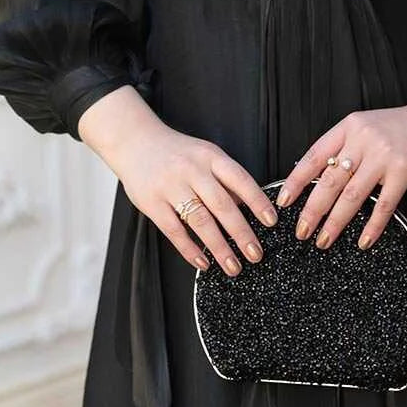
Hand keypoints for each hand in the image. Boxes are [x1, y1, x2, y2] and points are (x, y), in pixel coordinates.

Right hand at [78, 86, 278, 276]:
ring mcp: (171, 186)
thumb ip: (224, 178)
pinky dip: (190, 249)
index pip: (240, 179)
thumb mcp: (205, 154)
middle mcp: (192, 170)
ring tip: (233, 266)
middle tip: (256, 254)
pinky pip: (174, 230)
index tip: (271, 222)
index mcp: (210, 156)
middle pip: (222, 204)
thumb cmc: (177, 152)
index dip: (258, 201)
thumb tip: (248, 206)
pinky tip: (203, 262)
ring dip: (219, 247)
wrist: (135, 141)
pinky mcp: (152, 202)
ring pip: (200, 220)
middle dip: (241, 233)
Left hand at [274, 101, 406, 252]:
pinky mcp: (404, 171)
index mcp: (350, 127)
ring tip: (323, 240)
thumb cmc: (404, 127)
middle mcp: (364, 140)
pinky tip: (363, 241)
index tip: (284, 201)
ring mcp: (384, 156)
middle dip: (312, 210)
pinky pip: (384, 205)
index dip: (296, 181)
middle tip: (301, 231)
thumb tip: (320, 177)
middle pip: (329, 180)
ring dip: (335, 222)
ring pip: (351, 195)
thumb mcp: (368, 127)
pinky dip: (371, 226)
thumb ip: (346, 147)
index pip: (314, 156)